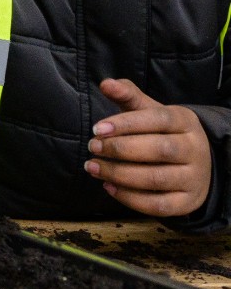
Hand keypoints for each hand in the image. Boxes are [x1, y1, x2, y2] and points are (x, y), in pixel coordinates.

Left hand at [86, 77, 212, 217]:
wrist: (196, 163)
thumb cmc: (163, 132)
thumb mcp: (149, 111)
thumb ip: (128, 96)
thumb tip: (106, 83)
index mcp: (185, 122)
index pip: (158, 119)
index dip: (126, 124)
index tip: (96, 129)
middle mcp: (195, 150)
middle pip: (159, 150)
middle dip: (120, 150)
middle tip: (93, 148)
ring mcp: (194, 178)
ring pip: (156, 179)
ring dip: (119, 174)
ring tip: (92, 167)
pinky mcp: (187, 203)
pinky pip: (158, 205)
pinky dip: (130, 198)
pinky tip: (108, 186)